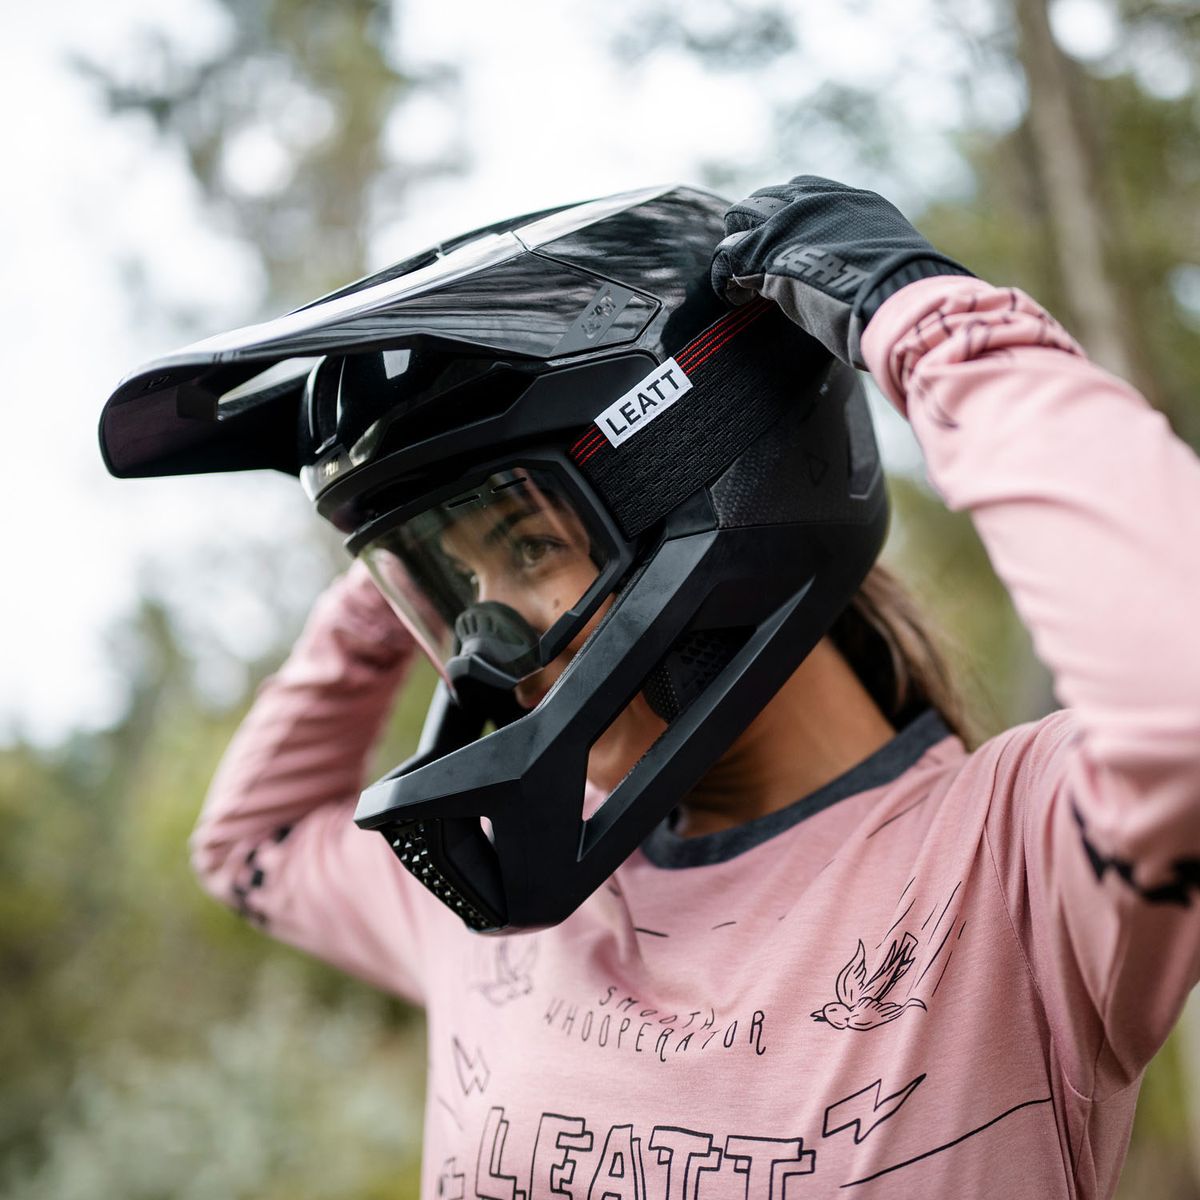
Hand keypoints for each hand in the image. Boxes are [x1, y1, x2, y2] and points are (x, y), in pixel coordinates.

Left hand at [710, 175, 971, 367]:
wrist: (896, 296)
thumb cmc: (906, 293)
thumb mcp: (893, 262)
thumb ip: (873, 261)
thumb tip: (878, 286)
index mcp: (851, 201)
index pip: (806, 193)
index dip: (789, 215)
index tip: (786, 238)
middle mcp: (816, 201)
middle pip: (768, 199)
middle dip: (755, 224)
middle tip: (750, 254)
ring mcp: (787, 222)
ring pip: (741, 217)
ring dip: (736, 244)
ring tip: (735, 272)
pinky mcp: (764, 251)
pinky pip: (728, 256)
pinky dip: (725, 277)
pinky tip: (732, 297)